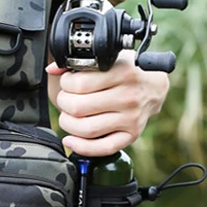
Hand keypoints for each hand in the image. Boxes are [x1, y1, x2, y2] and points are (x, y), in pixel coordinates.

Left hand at [46, 51, 168, 156]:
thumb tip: (52, 70)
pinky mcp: (131, 135)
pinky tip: (71, 140)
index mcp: (122, 73)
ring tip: (69, 115)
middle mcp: (128, 97)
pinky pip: (103, 148)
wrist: (154, 87)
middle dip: (64, 103)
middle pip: (79, 107)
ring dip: (68, 123)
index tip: (67, 82)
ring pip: (86, 129)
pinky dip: (82, 147)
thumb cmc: (127, 70)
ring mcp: (130, 118)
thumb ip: (80, 62)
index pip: (79, 83)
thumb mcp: (108, 58)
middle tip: (66, 99)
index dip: (65, 83)